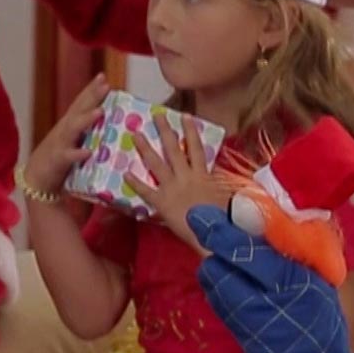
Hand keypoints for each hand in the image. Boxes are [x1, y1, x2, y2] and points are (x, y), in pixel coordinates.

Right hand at [22, 72, 107, 196]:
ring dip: (86, 119)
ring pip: (73, 129)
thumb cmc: (58, 161)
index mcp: (69, 125)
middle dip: (91, 96)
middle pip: (78, 109)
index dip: (91, 90)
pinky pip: (69, 156)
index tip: (102, 77)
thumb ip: (87, 134)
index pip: (80, 103)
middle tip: (104, 83)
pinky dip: (78, 153)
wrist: (35, 180)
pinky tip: (88, 151)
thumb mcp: (73, 143)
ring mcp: (60, 144)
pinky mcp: (57, 160)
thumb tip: (109, 127)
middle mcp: (64, 130)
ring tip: (100, 111)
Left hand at [130, 113, 238, 247]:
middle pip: (173, 150)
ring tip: (135, 134)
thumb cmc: (224, 219)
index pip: (197, 148)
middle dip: (165, 131)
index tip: (184, 116)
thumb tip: (222, 175)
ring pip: (156, 164)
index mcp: (203, 175)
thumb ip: (223, 184)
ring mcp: (172, 189)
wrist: (213, 236)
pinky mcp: (162, 204)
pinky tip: (125, 174)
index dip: (190, 131)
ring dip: (145, 149)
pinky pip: (146, 191)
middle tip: (156, 116)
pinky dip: (136, 183)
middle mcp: (185, 177)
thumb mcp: (228, 196)